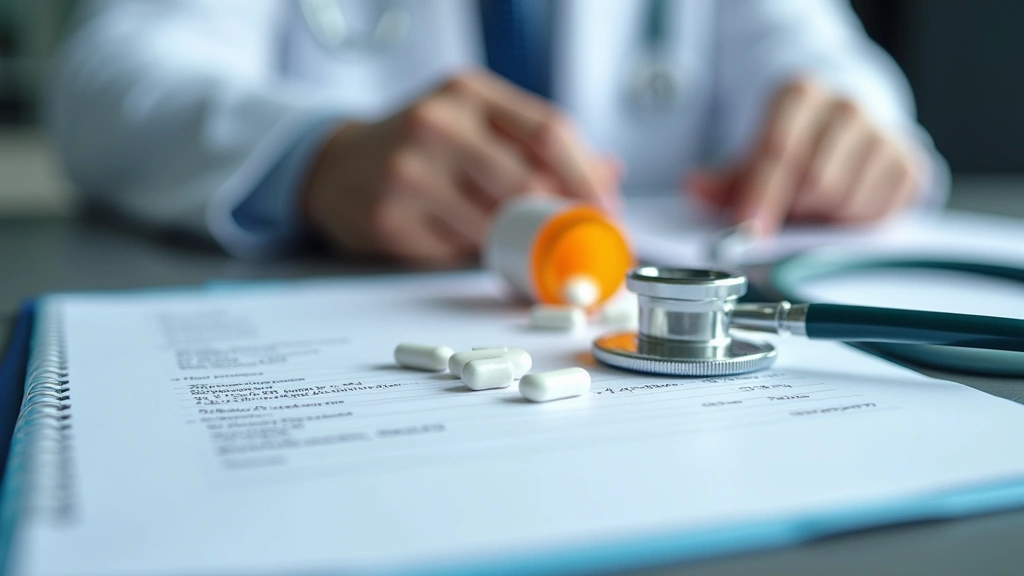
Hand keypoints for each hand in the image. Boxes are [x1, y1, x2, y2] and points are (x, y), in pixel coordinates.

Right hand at [303, 70, 619, 264]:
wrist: (338, 167)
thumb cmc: (420, 146)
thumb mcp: (477, 123)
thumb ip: (539, 145)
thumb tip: (609, 173)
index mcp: (469, 92)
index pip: (548, 131)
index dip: (587, 178)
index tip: (610, 215)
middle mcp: (437, 123)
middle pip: (526, 182)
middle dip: (560, 222)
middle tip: (578, 247)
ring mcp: (408, 170)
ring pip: (494, 226)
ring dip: (515, 244)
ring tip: (514, 242)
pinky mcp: (389, 216)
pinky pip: (456, 252)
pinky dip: (472, 255)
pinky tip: (462, 240)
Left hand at [688, 78, 921, 235]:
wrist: (847, 131)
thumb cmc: (793, 146)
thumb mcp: (752, 155)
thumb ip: (726, 178)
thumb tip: (695, 188)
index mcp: (800, 94)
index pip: (779, 150)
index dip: (762, 194)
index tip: (749, 227)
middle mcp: (846, 106)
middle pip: (816, 181)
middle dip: (795, 210)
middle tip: (786, 214)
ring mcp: (884, 132)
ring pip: (847, 201)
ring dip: (823, 219)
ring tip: (813, 208)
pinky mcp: (910, 163)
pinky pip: (878, 212)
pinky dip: (853, 223)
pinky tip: (842, 209)